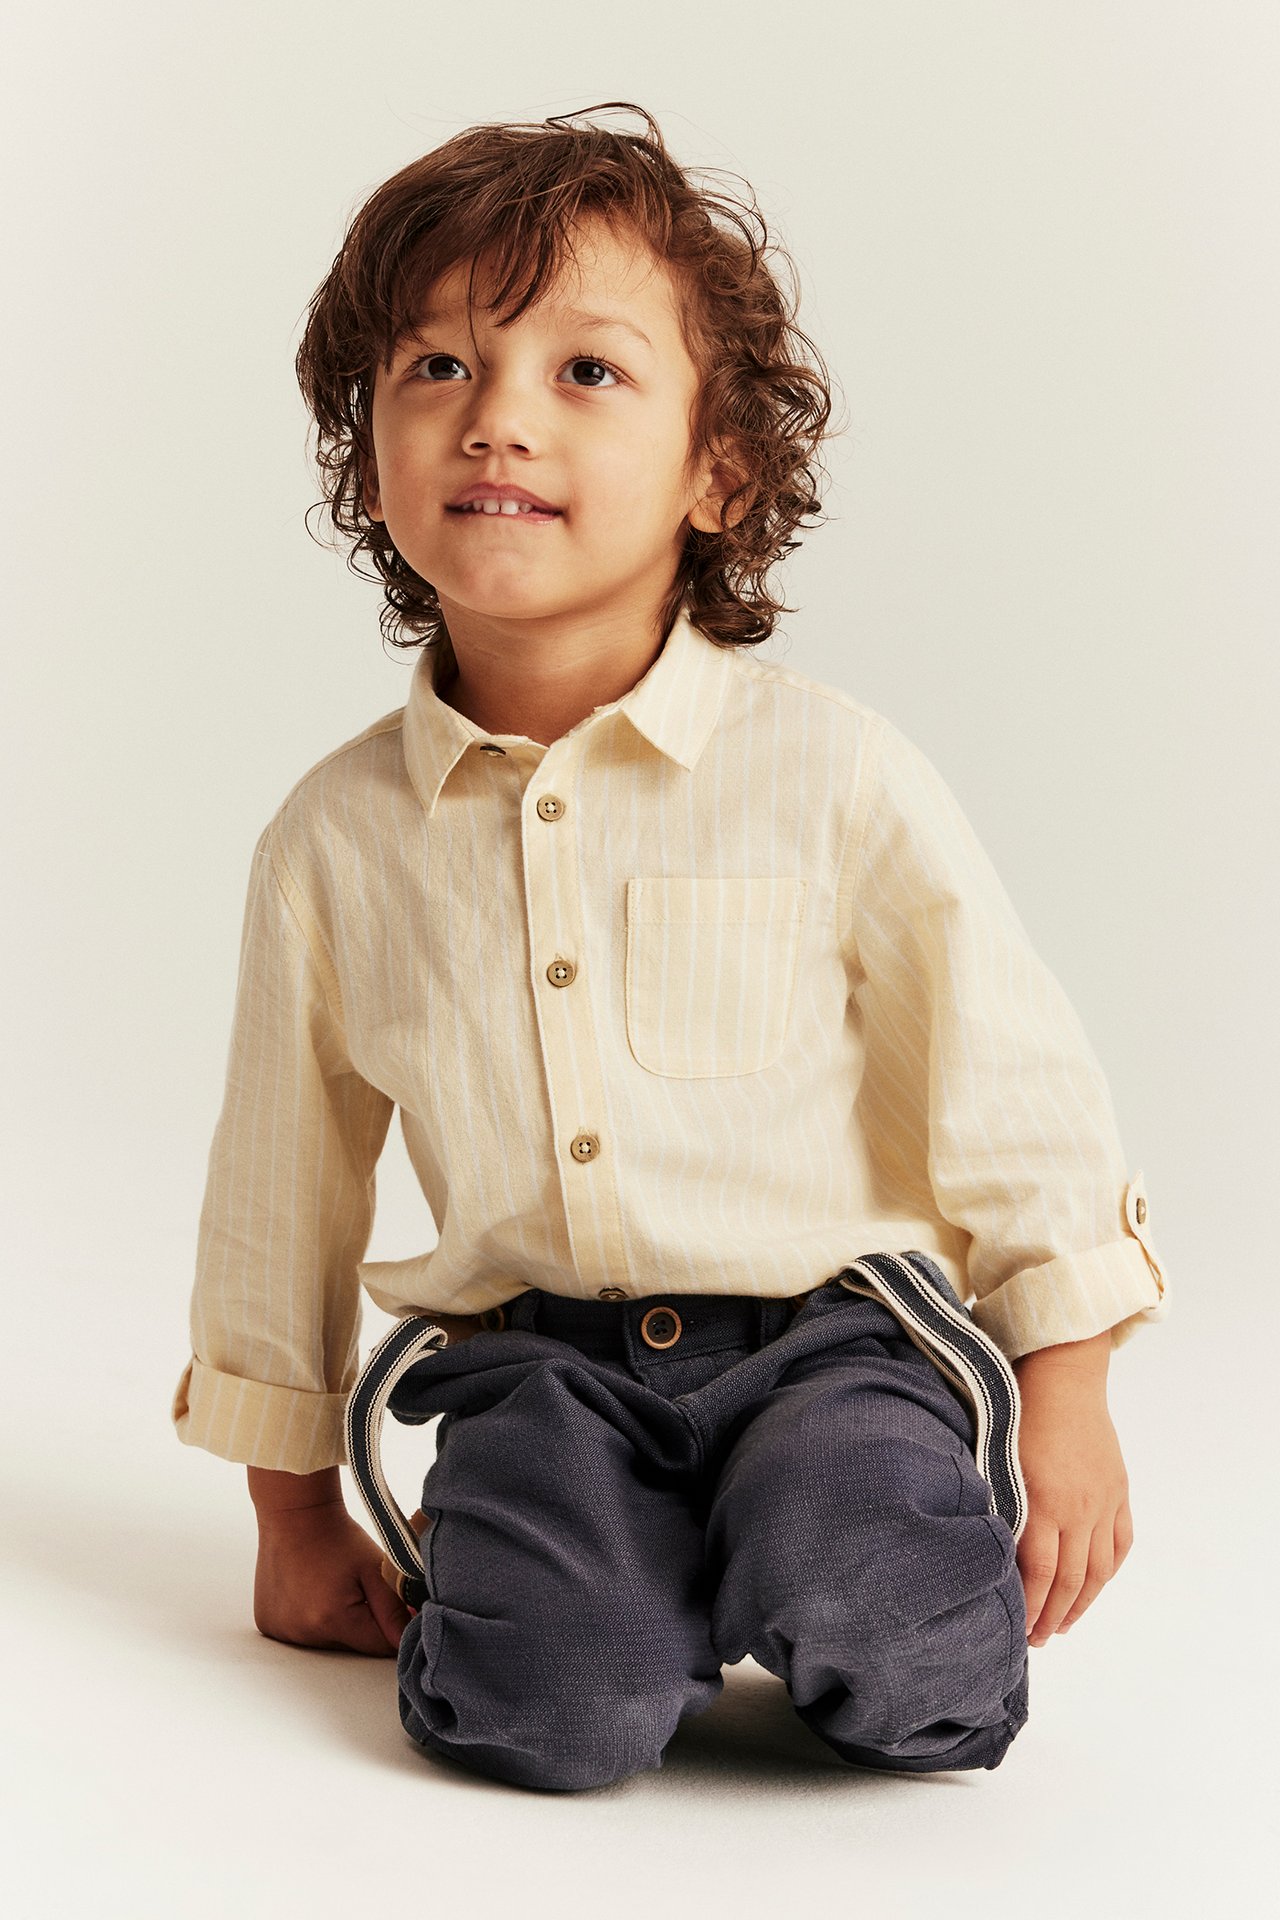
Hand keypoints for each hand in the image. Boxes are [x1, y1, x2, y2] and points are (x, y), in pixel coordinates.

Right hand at [253, 1498, 416, 1655]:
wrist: (295, 1514)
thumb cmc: (336, 1535)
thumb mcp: (375, 1569)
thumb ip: (394, 1610)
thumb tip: (407, 1640)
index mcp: (333, 1620)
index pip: (377, 1646)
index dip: (391, 1627)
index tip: (392, 1606)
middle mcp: (303, 1633)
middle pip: (351, 1644)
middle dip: (363, 1622)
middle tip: (357, 1586)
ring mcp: (282, 1630)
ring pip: (327, 1639)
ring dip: (335, 1621)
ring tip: (331, 1584)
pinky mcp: (269, 1624)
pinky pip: (302, 1631)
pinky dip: (311, 1618)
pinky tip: (310, 1590)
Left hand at [1011, 1337, 1132, 1645]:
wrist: (1062, 1374)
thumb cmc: (1015, 1410)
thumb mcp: (993, 1458)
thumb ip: (994, 1504)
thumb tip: (978, 1549)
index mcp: (1042, 1502)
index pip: (1038, 1574)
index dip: (1029, 1609)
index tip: (1016, 1632)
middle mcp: (1078, 1508)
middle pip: (1069, 1581)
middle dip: (1052, 1617)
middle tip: (1037, 1641)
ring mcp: (1104, 1501)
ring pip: (1098, 1570)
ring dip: (1081, 1604)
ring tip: (1063, 1625)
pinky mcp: (1119, 1491)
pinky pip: (1120, 1543)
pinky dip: (1108, 1571)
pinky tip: (1093, 1586)